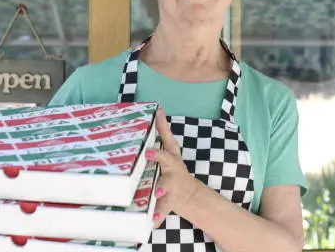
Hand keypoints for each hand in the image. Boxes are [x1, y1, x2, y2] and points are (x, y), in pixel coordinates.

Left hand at [145, 108, 201, 227]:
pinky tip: (150, 224)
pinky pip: (160, 213)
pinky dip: (156, 219)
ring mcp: (170, 193)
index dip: (157, 154)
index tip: (147, 152)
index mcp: (171, 163)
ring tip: (153, 212)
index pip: (165, 156)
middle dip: (163, 186)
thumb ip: (163, 131)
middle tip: (158, 189)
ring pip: (166, 201)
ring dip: (161, 206)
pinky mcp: (166, 205)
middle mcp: (172, 178)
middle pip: (168, 182)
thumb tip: (158, 109)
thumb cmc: (174, 166)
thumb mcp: (171, 149)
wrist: (188, 193)